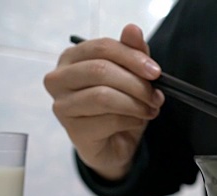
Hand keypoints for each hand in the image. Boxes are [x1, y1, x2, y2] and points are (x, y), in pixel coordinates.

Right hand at [44, 24, 164, 180]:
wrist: (115, 145)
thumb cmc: (120, 107)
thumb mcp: (132, 77)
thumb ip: (132, 53)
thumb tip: (132, 29)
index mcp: (72, 58)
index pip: (102, 47)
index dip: (132, 57)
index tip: (156, 71)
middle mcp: (59, 79)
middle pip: (101, 70)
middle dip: (137, 84)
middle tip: (157, 96)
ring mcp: (62, 106)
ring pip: (103, 96)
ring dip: (136, 104)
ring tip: (151, 110)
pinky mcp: (73, 130)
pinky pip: (108, 120)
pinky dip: (131, 120)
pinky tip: (137, 122)